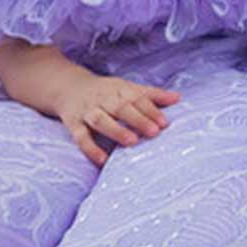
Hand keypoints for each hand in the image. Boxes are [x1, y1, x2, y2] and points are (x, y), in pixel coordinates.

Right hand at [55, 75, 180, 167]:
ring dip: (116, 130)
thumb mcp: (128, 88)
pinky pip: (80, 136)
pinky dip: (90, 148)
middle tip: (154, 132)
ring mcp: (87, 111)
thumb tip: (178, 98)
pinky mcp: (73, 123)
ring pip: (100, 120)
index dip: (151, 110)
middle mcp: (103, 99)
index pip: (137, 98)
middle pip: (121, 108)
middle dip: (138, 119)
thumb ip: (152, 94)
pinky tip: (102, 160)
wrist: (68, 87)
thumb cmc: (106, 91)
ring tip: (132, 142)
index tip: (164, 123)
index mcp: (119, 89)